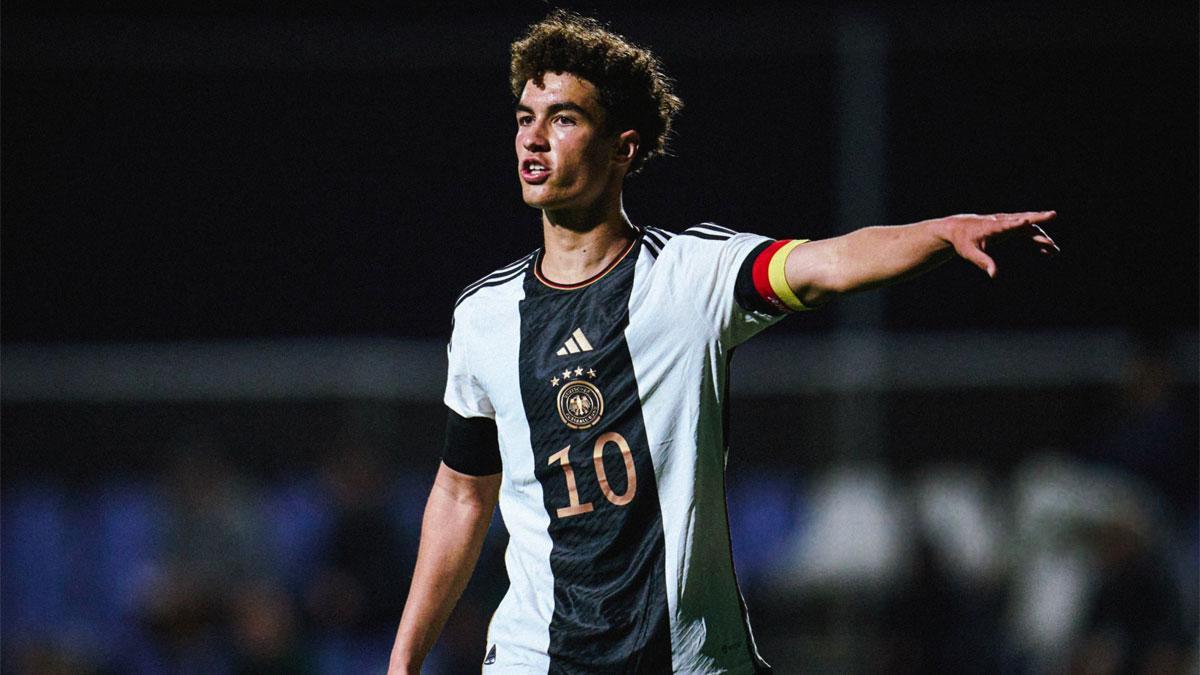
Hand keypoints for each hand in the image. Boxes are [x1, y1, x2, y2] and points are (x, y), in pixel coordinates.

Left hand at [937, 211, 1058, 277]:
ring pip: (1029, 225)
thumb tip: (994, 275)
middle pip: (1023, 219)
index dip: (1016, 223)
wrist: (959, 227)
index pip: (1006, 224)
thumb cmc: (963, 241)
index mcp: (992, 227)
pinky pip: (1027, 230)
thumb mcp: (970, 253)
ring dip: (1042, 235)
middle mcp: (1002, 222)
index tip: (1026, 220)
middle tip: (1053, 215)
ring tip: (1055, 250)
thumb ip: (983, 262)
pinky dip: (1037, 238)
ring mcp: (1008, 222)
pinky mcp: (1010, 225)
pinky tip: (1047, 251)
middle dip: (1038, 218)